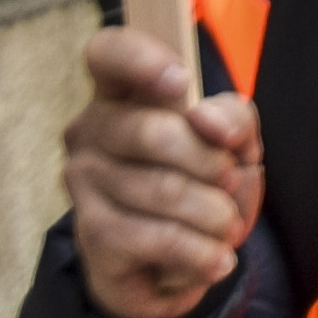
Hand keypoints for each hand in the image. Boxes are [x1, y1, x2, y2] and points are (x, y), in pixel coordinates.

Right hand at [62, 24, 259, 317]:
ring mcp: (83, 184)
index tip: (180, 82)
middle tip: (231, 180)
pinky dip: (201, 253)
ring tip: (227, 226)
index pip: (107, 53)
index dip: (140, 58)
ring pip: (162, 190)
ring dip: (216, 215)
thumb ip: (232, 118)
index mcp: (122, 93)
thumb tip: (206, 121)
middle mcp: (91, 132)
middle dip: (212, 162)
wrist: (178, 264)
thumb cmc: (201, 184)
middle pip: (152, 131)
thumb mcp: (233, 144)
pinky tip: (217, 259)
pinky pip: (157, 239)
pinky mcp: (90, 236)